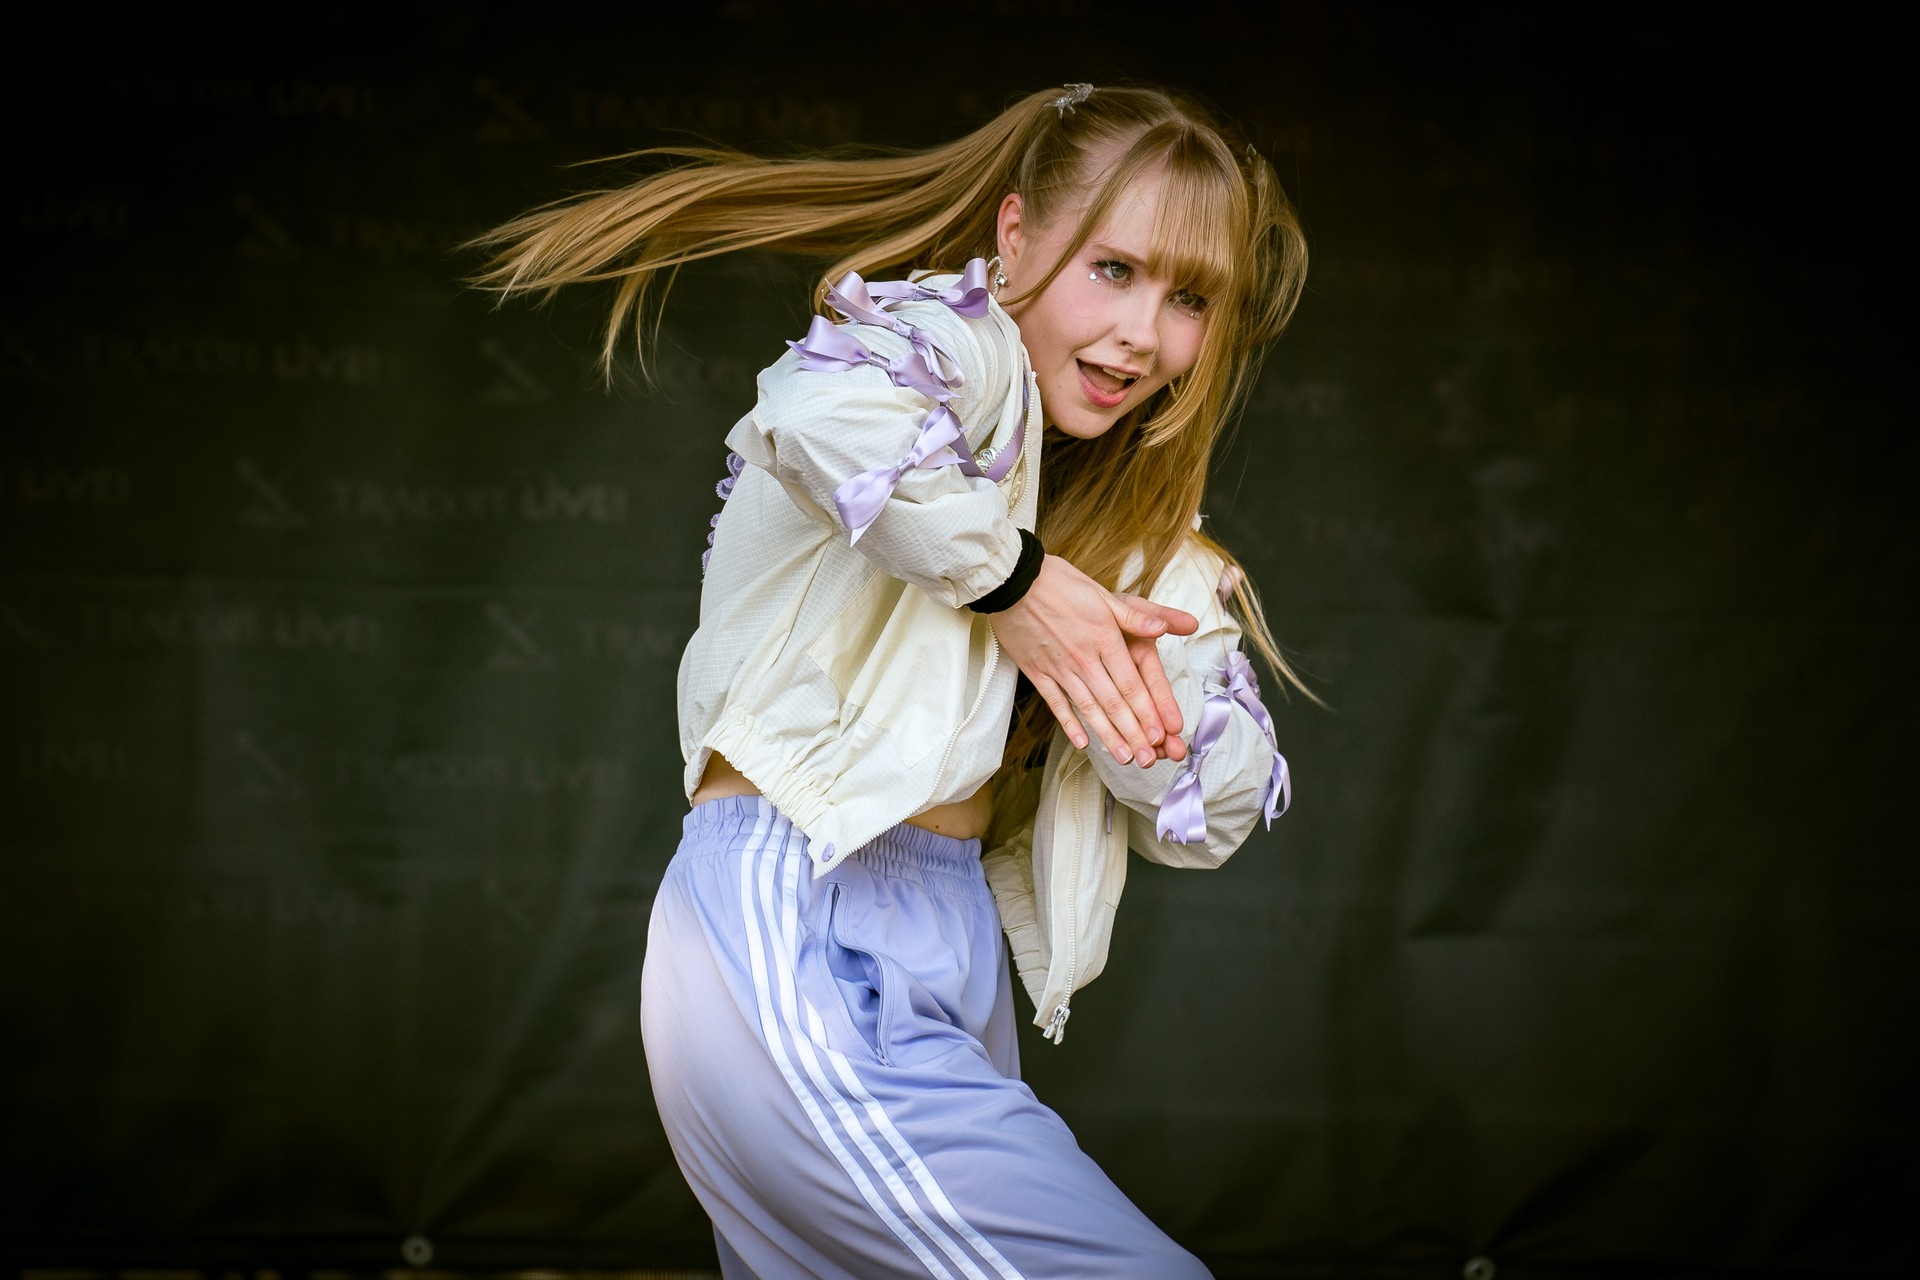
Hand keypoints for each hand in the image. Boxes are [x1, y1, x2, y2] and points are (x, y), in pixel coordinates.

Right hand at [988, 554, 1197, 766]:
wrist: (1012, 581)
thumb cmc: (1059, 583)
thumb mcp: (1102, 594)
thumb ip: (1135, 616)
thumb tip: (1165, 628)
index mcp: (1105, 638)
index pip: (1132, 683)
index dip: (1147, 711)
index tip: (1161, 735)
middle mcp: (1085, 658)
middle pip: (1113, 702)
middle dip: (1133, 733)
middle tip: (1148, 759)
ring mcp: (1059, 667)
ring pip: (1088, 708)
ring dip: (1107, 735)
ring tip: (1124, 757)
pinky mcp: (1037, 671)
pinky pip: (1056, 703)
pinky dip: (1069, 724)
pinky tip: (1082, 742)